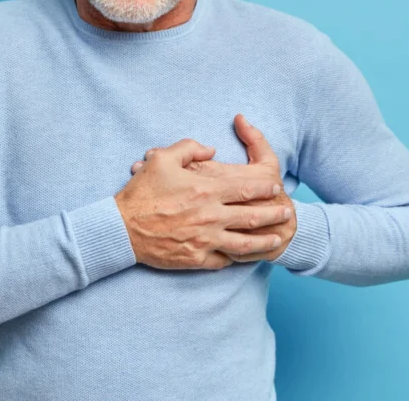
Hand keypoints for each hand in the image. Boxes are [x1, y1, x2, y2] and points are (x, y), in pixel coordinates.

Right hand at [132, 115, 295, 262]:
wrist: (121, 229)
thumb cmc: (141, 193)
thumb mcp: (162, 159)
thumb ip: (189, 147)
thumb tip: (211, 149)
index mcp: (205, 190)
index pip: (245, 189)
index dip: (264, 188)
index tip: (276, 187)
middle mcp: (210, 216)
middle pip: (251, 216)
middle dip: (273, 214)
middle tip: (287, 212)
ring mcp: (204, 240)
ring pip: (244, 242)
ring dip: (264, 240)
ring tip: (277, 238)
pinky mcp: (195, 258)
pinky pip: (223, 260)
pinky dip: (237, 258)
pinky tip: (245, 256)